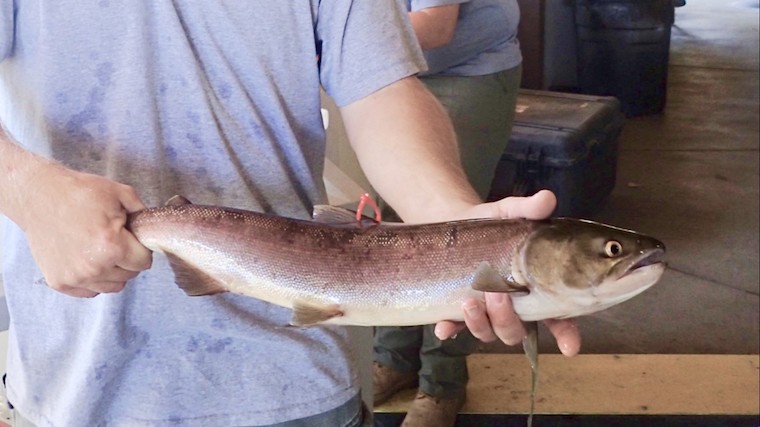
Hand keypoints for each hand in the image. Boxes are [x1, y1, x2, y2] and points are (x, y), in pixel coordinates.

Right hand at [17, 163, 151, 296]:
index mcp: (112, 246)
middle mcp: (94, 267)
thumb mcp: (120, 193)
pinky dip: (93, 279)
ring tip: (100, 249)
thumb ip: (143, 213)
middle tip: (114, 241)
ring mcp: (75, 277)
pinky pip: (90, 291)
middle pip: (129, 275)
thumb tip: (152, 230)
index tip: (131, 239)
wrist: (39, 196)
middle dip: (128, 259)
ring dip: (112, 271)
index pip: (144, 262)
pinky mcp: (60, 282)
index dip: (141, 248)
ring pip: (112, 286)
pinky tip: (86, 258)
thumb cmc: (79, 193)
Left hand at [434, 190, 581, 355]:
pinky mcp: (457, 310)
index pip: (557, 319)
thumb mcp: (510, 212)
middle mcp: (512, 308)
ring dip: (479, 324)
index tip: (569, 346)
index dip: (566, 334)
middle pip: (515, 332)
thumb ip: (529, 209)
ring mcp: (484, 312)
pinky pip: (455, 329)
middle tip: (498, 295)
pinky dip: (450, 330)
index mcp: (535, 291)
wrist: (454, 221)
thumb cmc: (492, 223)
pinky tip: (444, 327)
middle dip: (507, 320)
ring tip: (469, 302)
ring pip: (487, 333)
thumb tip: (546, 199)